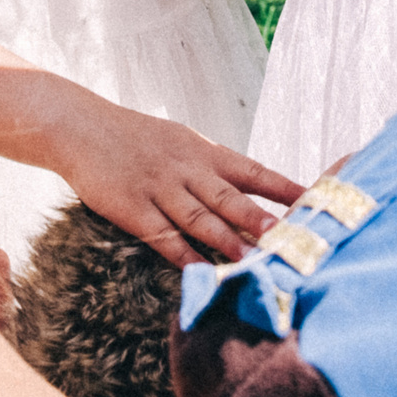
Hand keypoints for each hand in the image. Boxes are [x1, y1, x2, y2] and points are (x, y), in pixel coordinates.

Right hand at [56, 101, 302, 264]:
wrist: (81, 127)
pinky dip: (183, 254)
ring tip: (254, 260)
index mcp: (203, 150)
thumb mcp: (181, 141)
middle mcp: (186, 168)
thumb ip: (214, 167)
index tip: (315, 201)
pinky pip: (162, 235)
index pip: (253, 170)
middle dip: (261, 219)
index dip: (285, 188)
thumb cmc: (137, 137)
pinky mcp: (131, 208)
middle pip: (230, 197)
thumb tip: (253, 190)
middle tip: (291, 237)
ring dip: (228, 241)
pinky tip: (201, 269)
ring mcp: (158, 188)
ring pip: (200, 218)